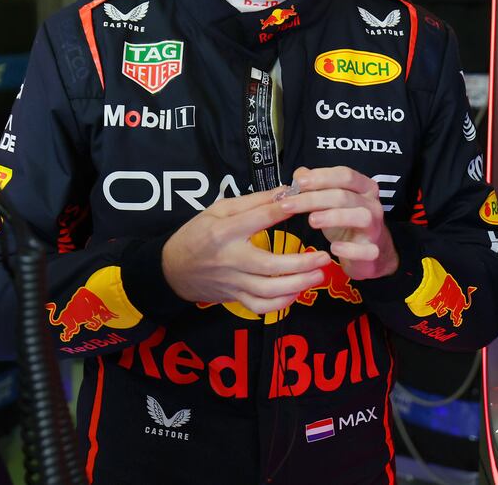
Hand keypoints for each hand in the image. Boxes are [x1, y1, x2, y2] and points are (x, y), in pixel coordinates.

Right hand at [162, 186, 332, 314]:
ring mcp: (233, 282)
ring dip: (297, 285)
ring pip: (268, 290)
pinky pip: (261, 306)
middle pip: (269, 264)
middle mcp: (230, 259)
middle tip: (324, 256)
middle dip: (300, 263)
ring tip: (318, 275)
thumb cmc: (197, 234)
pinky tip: (297, 292)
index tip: (305, 203)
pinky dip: (282, 303)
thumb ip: (252, 202)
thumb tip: (284, 192)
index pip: (258, 219)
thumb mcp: (218, 210)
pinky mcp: (235, 297)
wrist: (174, 269)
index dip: (283, 210)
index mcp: (223, 232)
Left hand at [277, 166, 398, 280]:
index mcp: (364, 187)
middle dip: (314, 199)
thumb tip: (299, 174)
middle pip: (344, 196)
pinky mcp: (374, 251)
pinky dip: (350, 249)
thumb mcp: (330, 201)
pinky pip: (366, 249)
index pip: (345, 175)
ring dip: (334, 217)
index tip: (299, 182)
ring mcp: (375, 227)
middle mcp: (372, 204)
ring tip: (311, 221)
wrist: (368, 251)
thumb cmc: (346, 221)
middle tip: (289, 205)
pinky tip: (333, 248)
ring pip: (360, 217)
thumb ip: (316, 187)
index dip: (321, 177)